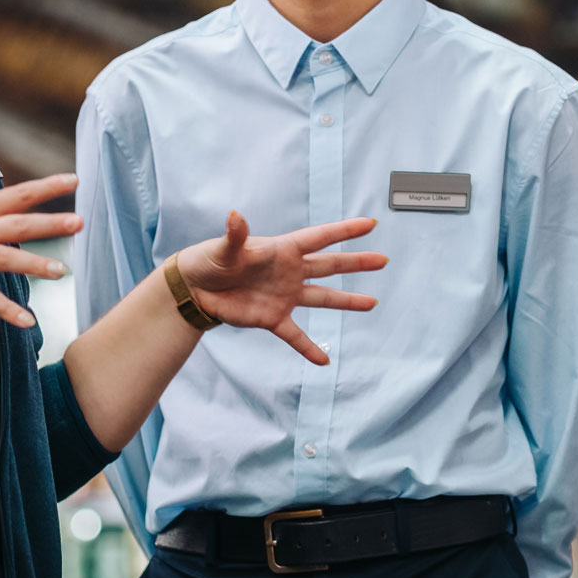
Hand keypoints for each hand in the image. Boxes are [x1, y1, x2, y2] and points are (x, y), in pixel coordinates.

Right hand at [0, 172, 81, 326]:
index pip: (18, 194)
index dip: (47, 187)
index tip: (74, 180)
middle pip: (19, 224)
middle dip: (50, 224)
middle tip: (79, 223)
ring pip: (6, 258)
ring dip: (35, 265)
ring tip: (61, 272)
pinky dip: (8, 310)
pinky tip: (28, 321)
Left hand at [175, 213, 385, 363]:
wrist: (196, 288)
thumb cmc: (210, 260)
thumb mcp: (223, 248)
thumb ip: (235, 235)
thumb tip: (234, 216)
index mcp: (282, 250)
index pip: (319, 238)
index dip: (344, 231)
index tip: (370, 225)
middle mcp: (290, 272)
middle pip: (329, 266)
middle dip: (356, 263)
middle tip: (382, 260)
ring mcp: (284, 296)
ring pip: (322, 298)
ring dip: (346, 301)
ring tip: (371, 303)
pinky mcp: (273, 318)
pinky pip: (295, 335)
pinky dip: (308, 347)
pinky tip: (323, 361)